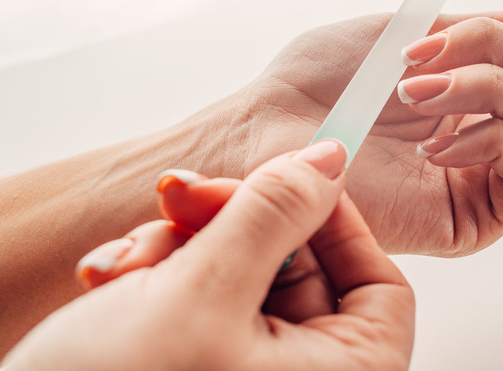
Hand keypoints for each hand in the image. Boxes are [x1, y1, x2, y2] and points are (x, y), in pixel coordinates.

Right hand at [2, 141, 414, 369]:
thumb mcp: (202, 295)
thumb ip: (274, 217)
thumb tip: (328, 163)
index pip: (380, 286)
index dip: (338, 222)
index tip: (293, 179)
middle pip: (301, 268)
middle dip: (233, 225)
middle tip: (181, 196)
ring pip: (243, 273)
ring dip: (182, 247)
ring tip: (127, 265)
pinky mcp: (200, 363)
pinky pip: (202, 297)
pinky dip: (159, 277)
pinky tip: (111, 281)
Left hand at [210, 0, 502, 255]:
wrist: (272, 130)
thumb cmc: (326, 81)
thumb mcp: (415, 30)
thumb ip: (491, 30)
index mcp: (480, 92)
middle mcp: (492, 133)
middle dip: (498, 52)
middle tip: (421, 58)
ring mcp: (487, 177)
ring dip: (489, 89)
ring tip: (416, 94)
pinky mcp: (477, 218)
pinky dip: (489, 139)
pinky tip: (433, 147)